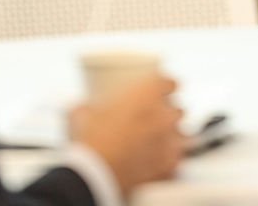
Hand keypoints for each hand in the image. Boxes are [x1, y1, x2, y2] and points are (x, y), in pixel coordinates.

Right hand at [68, 75, 184, 192]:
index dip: (165, 88)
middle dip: (166, 115)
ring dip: (170, 137)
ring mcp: (170, 138)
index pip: (170, 82)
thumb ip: (85, 106)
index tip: (160, 94)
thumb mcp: (83, 114)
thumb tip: (77, 107)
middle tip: (150, 123)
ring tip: (153, 144)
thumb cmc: (90, 141)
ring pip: (179, 133)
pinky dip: (168, 159)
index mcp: (149, 91)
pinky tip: (155, 161)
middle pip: (176, 108)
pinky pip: (177, 157)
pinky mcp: (170, 162)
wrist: (95, 175)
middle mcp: (164, 111)